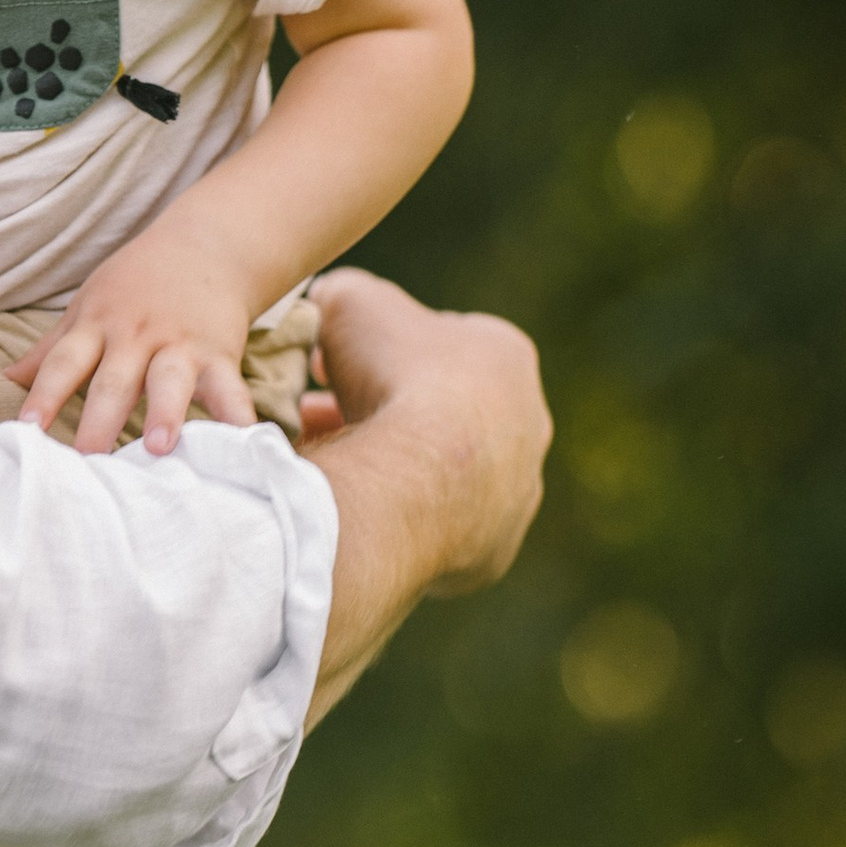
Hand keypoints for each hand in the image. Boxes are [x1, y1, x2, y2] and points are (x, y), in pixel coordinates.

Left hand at [7, 218, 264, 455]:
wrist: (206, 245)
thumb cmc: (136, 284)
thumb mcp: (88, 306)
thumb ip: (51, 349)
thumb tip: (5, 377)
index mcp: (97, 326)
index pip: (64, 362)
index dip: (44, 393)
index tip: (26, 428)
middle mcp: (135, 336)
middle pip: (114, 380)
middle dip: (100, 419)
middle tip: (87, 457)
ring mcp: (179, 344)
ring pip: (169, 381)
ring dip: (164, 413)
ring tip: (158, 447)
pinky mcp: (219, 352)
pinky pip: (229, 387)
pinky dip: (236, 414)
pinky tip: (240, 441)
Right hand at [308, 268, 549, 597]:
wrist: (417, 479)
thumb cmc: (392, 377)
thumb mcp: (350, 302)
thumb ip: (340, 296)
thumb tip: (324, 304)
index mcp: (507, 356)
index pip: (439, 344)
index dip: (377, 350)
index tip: (328, 367)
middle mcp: (528, 424)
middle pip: (440, 412)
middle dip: (381, 410)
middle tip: (317, 416)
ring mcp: (519, 493)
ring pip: (443, 475)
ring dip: (393, 467)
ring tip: (328, 465)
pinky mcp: (496, 550)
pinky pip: (439, 529)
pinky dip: (400, 518)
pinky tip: (359, 511)